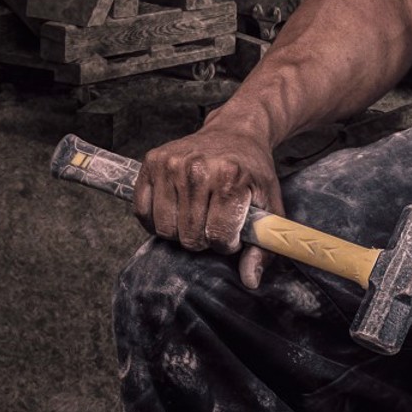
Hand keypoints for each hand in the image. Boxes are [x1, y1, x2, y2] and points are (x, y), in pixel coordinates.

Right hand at [133, 115, 284, 289]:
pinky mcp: (152, 161)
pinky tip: (175, 211)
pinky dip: (156, 220)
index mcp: (230, 177)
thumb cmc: (252, 171)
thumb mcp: (269, 204)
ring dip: (180, 231)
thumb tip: (250, 281)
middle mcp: (198, 168)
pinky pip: (142, 211)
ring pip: (165, 229)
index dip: (227, 243)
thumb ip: (263, 246)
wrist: (236, 131)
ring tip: (196, 216)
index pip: (218, 237)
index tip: (232, 232)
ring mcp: (172, 163)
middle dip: (203, 239)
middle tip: (213, 222)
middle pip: (189, 237)